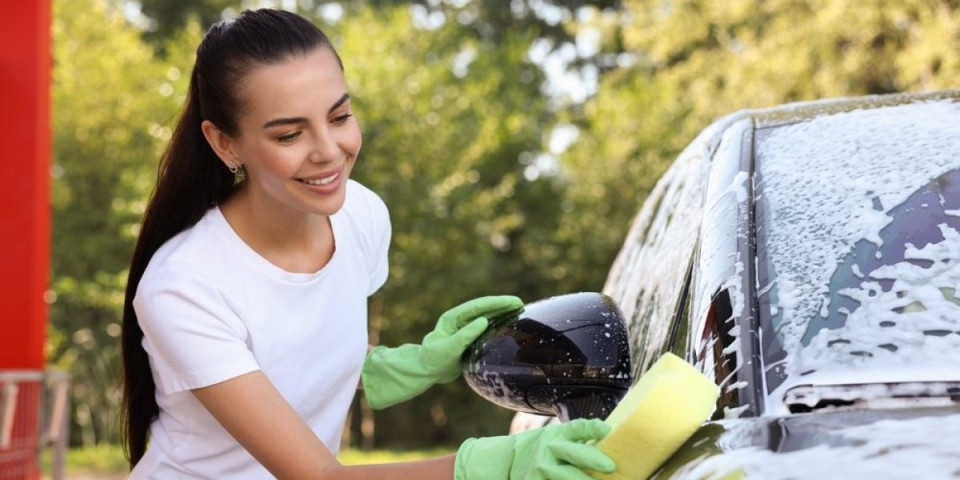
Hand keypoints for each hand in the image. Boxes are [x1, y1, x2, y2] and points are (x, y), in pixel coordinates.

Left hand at [420, 295, 523, 382]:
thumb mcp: (449, 349)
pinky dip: (497, 323)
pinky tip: (508, 324)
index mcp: (453, 317)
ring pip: (486, 316)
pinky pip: (485, 327)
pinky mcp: (469, 337)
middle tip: (520, 303)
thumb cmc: (434, 360)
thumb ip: (465, 335)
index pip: (478, 306)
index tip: (513, 301)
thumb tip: (484, 320)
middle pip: (484, 308)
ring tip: (518, 310)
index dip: (496, 303)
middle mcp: (460, 319)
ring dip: (501, 313)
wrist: (426, 371)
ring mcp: (464, 327)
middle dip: (502, 305)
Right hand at [455, 418, 615, 479]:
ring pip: (566, 476)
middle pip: (573, 454)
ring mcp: (541, 470)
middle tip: (611, 467)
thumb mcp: (558, 436)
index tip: (607, 430)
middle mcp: (550, 450)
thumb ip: (580, 437)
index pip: (577, 428)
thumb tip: (613, 437)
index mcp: (559, 434)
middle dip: (591, 460)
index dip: (591, 428)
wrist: (508, 462)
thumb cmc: (545, 448)